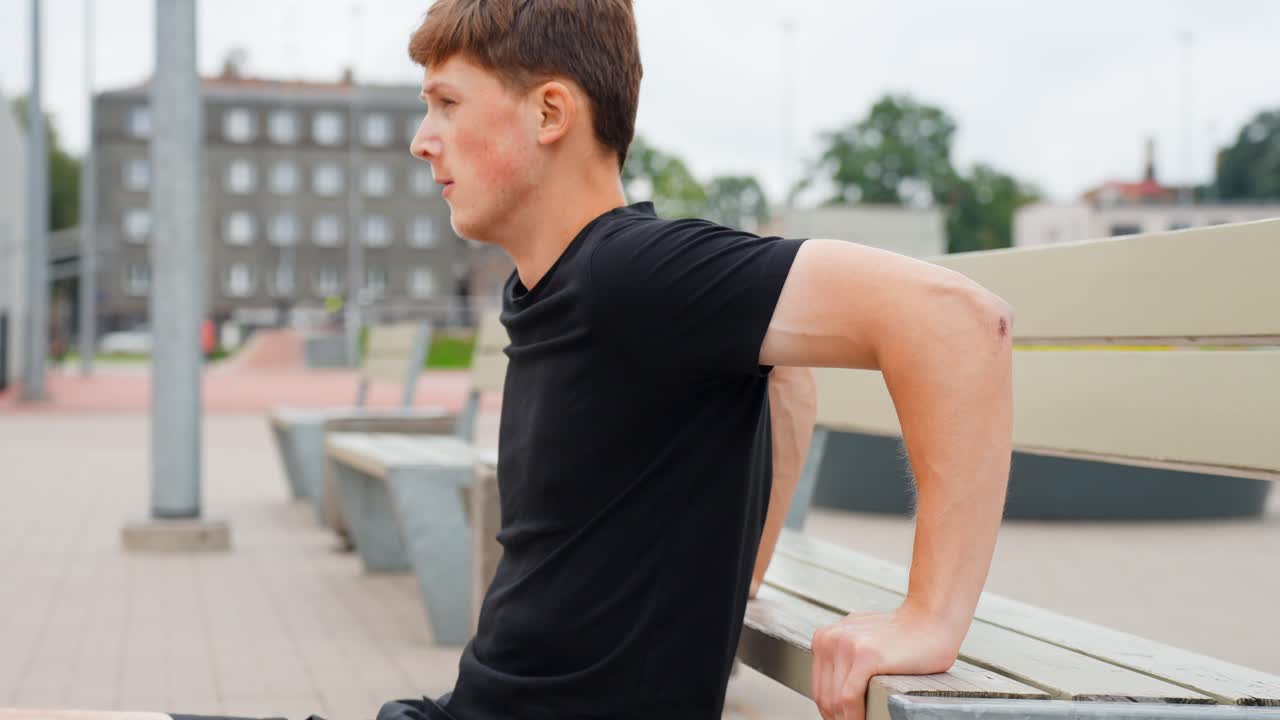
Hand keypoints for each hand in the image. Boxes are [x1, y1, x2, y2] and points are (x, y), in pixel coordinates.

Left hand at [810, 603, 959, 719]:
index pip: (820, 688)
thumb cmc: (902, 634)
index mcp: (824, 638)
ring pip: (835, 701)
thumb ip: (845, 657)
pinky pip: (849, 699)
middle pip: (824, 696)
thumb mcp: (860, 638)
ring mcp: (845, 646)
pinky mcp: (864, 656)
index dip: (831, 711)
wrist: (929, 618)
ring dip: (847, 719)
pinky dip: (855, 716)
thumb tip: (838, 694)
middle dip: (838, 718)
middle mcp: (829, 639)